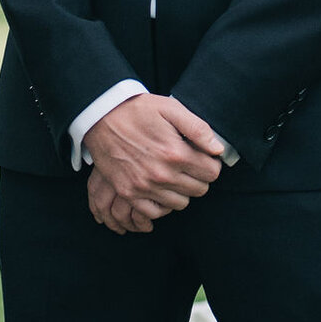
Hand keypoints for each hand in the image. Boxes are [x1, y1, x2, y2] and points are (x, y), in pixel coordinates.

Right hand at [84, 94, 224, 232]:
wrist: (102, 117)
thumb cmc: (140, 110)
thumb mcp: (172, 109)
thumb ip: (198, 129)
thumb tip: (218, 150)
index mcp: (175, 152)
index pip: (212, 172)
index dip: (212, 164)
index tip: (205, 157)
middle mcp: (162, 174)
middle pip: (199, 189)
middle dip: (200, 177)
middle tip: (191, 165)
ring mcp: (144, 186)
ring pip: (181, 203)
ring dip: (183, 190)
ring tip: (176, 175)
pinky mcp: (129, 193)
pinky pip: (155, 212)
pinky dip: (162, 204)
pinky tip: (162, 189)